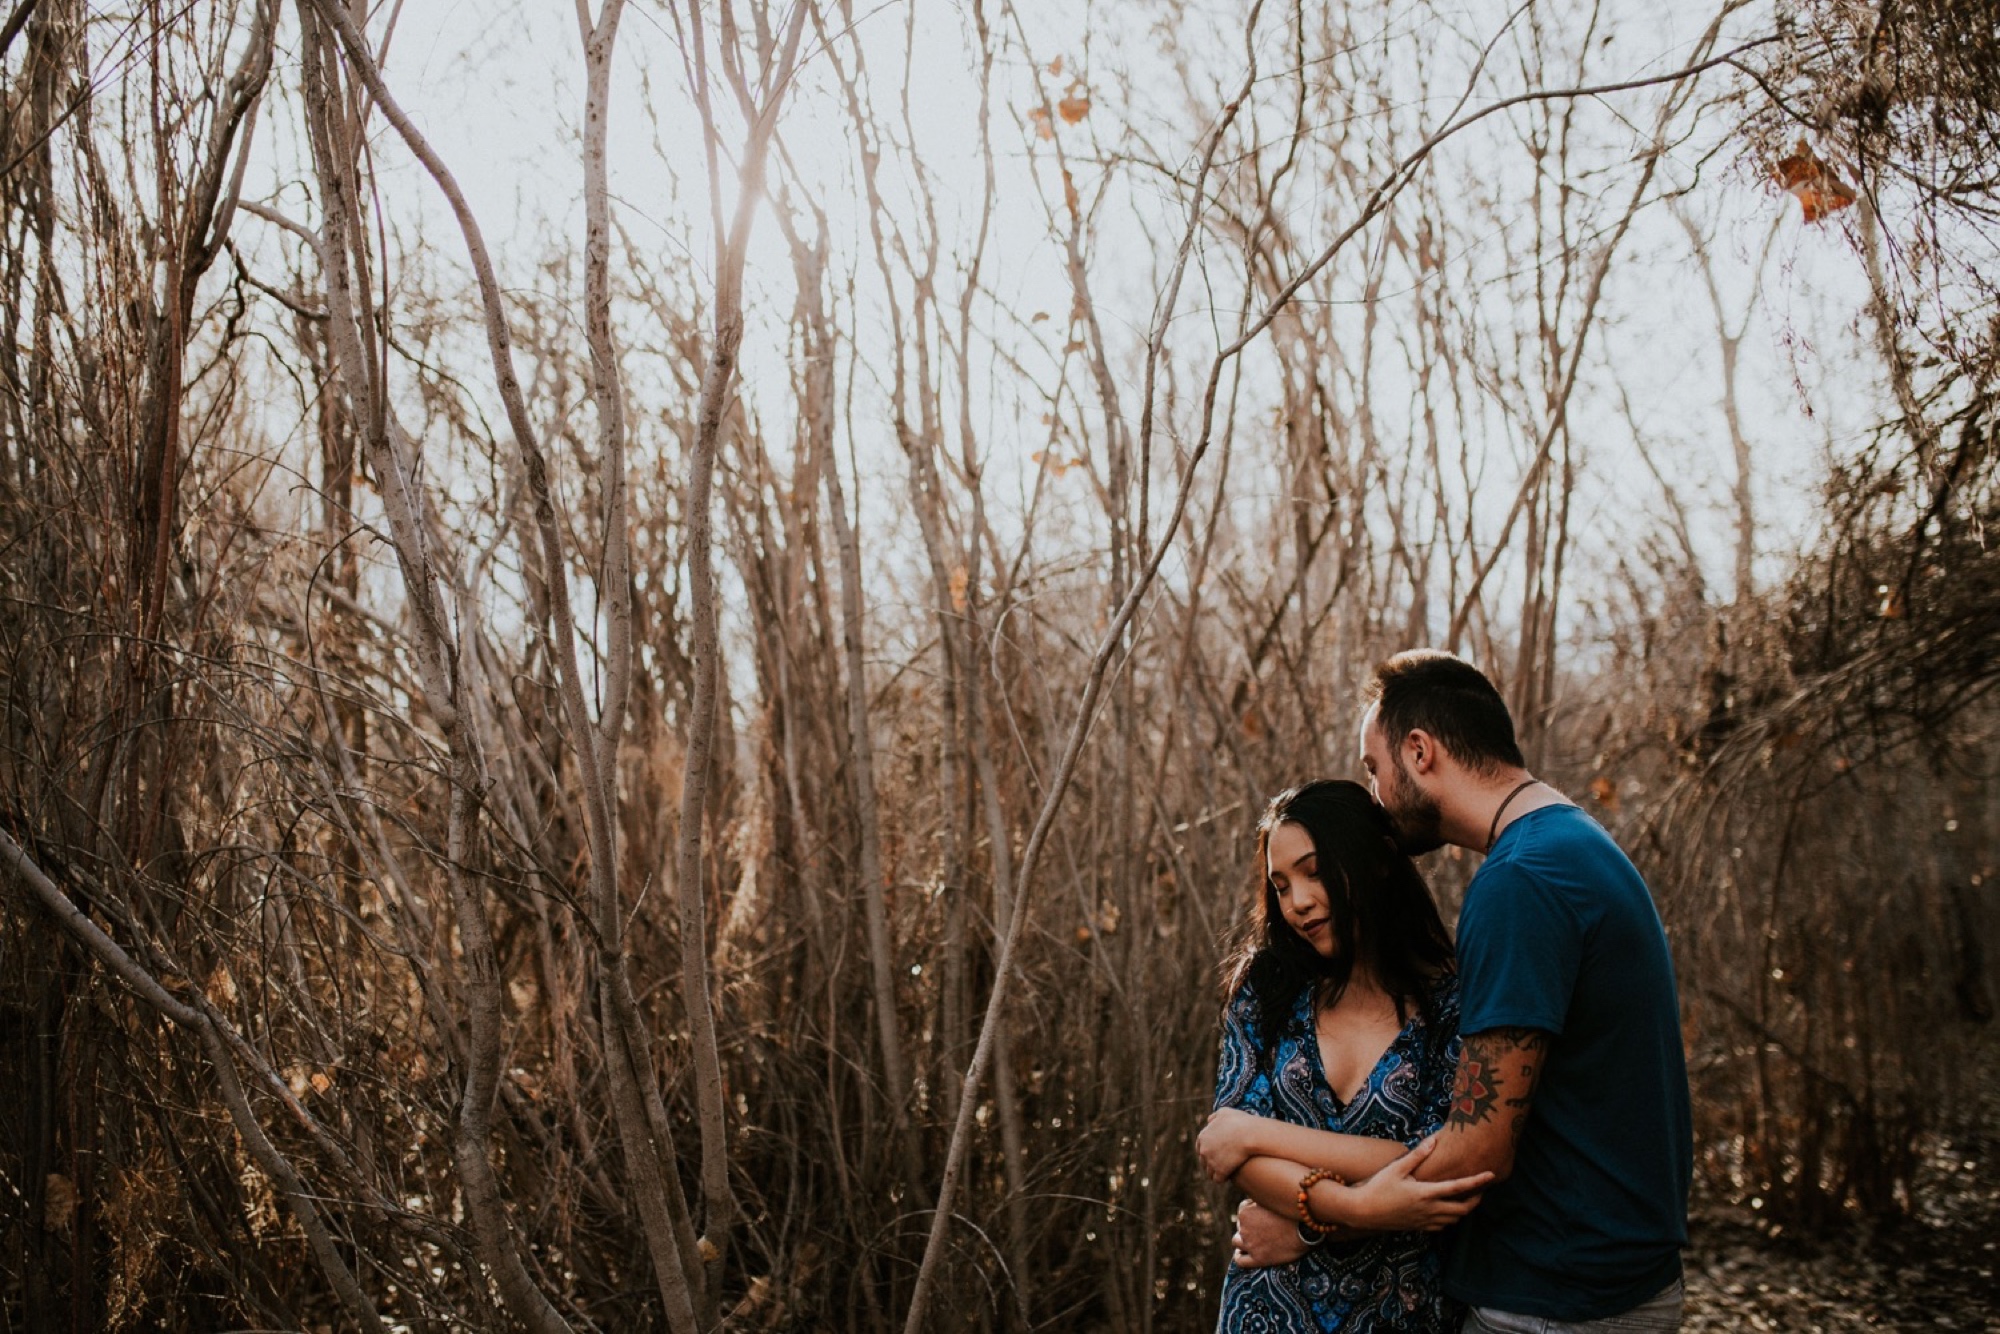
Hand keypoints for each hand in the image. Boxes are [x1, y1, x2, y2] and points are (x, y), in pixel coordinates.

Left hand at [1198, 1108, 1265, 1181]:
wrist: (1251, 1135)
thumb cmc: (1240, 1122)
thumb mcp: (1224, 1112)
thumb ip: (1214, 1116)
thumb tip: (1209, 1121)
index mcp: (1202, 1137)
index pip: (1200, 1147)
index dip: (1208, 1150)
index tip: (1216, 1152)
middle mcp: (1204, 1150)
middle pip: (1203, 1161)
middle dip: (1211, 1162)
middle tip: (1221, 1162)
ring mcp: (1211, 1162)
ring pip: (1210, 1172)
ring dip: (1216, 1172)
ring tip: (1225, 1171)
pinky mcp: (1220, 1171)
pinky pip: (1218, 1179)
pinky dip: (1222, 1178)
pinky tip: (1229, 1176)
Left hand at [1230, 1197, 1307, 1268]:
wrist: (1306, 1231)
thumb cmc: (1292, 1213)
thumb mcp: (1272, 1199)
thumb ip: (1261, 1198)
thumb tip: (1256, 1193)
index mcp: (1245, 1211)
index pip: (1242, 1210)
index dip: (1252, 1211)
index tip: (1261, 1214)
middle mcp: (1244, 1228)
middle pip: (1240, 1225)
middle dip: (1249, 1226)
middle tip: (1262, 1227)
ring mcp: (1250, 1244)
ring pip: (1236, 1241)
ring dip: (1242, 1240)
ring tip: (1252, 1240)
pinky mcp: (1258, 1259)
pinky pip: (1240, 1261)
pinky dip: (1239, 1256)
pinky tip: (1243, 1253)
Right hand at [1334, 1136, 1490, 1232]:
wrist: (1363, 1211)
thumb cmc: (1378, 1187)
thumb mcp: (1396, 1168)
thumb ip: (1417, 1155)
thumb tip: (1434, 1140)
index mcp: (1426, 1193)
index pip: (1459, 1187)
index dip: (1477, 1181)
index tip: (1491, 1175)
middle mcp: (1429, 1210)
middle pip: (1463, 1209)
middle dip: (1475, 1200)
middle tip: (1481, 1189)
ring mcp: (1425, 1221)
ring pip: (1454, 1219)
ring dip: (1463, 1210)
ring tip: (1466, 1197)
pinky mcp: (1419, 1227)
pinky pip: (1442, 1226)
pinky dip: (1450, 1218)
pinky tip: (1446, 1209)